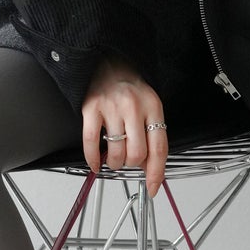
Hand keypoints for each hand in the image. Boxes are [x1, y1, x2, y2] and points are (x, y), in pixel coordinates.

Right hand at [83, 56, 168, 198]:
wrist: (108, 61)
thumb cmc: (130, 87)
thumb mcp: (149, 107)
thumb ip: (151, 135)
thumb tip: (149, 167)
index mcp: (153, 107)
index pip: (159, 148)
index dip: (156, 172)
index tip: (153, 187)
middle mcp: (133, 107)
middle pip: (136, 154)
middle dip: (131, 165)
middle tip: (127, 160)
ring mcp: (111, 108)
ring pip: (116, 152)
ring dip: (114, 163)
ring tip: (114, 157)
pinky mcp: (91, 108)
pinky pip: (91, 142)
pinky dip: (93, 159)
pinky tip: (96, 163)